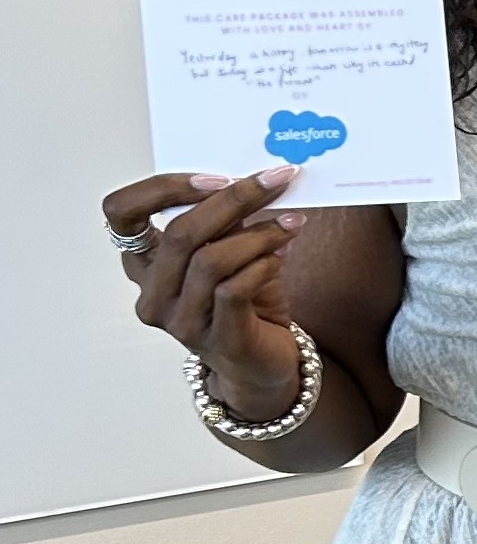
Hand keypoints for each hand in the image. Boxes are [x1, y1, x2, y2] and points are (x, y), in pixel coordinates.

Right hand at [103, 166, 306, 415]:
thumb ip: (225, 221)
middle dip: (234, 199)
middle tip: (275, 181)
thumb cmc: (243, 303)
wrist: (261, 366)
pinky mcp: (216, 339)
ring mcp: (181, 322)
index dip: (163, 188)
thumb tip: (253, 180)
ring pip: (210, 260)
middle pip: (180, 232)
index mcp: (143, 265)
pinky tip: (281, 256)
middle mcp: (153, 294)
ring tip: (290, 225)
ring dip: (258, 234)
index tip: (216, 177)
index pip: (121, 213)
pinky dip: (262, 264)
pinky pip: (234, 289)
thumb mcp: (228, 252)